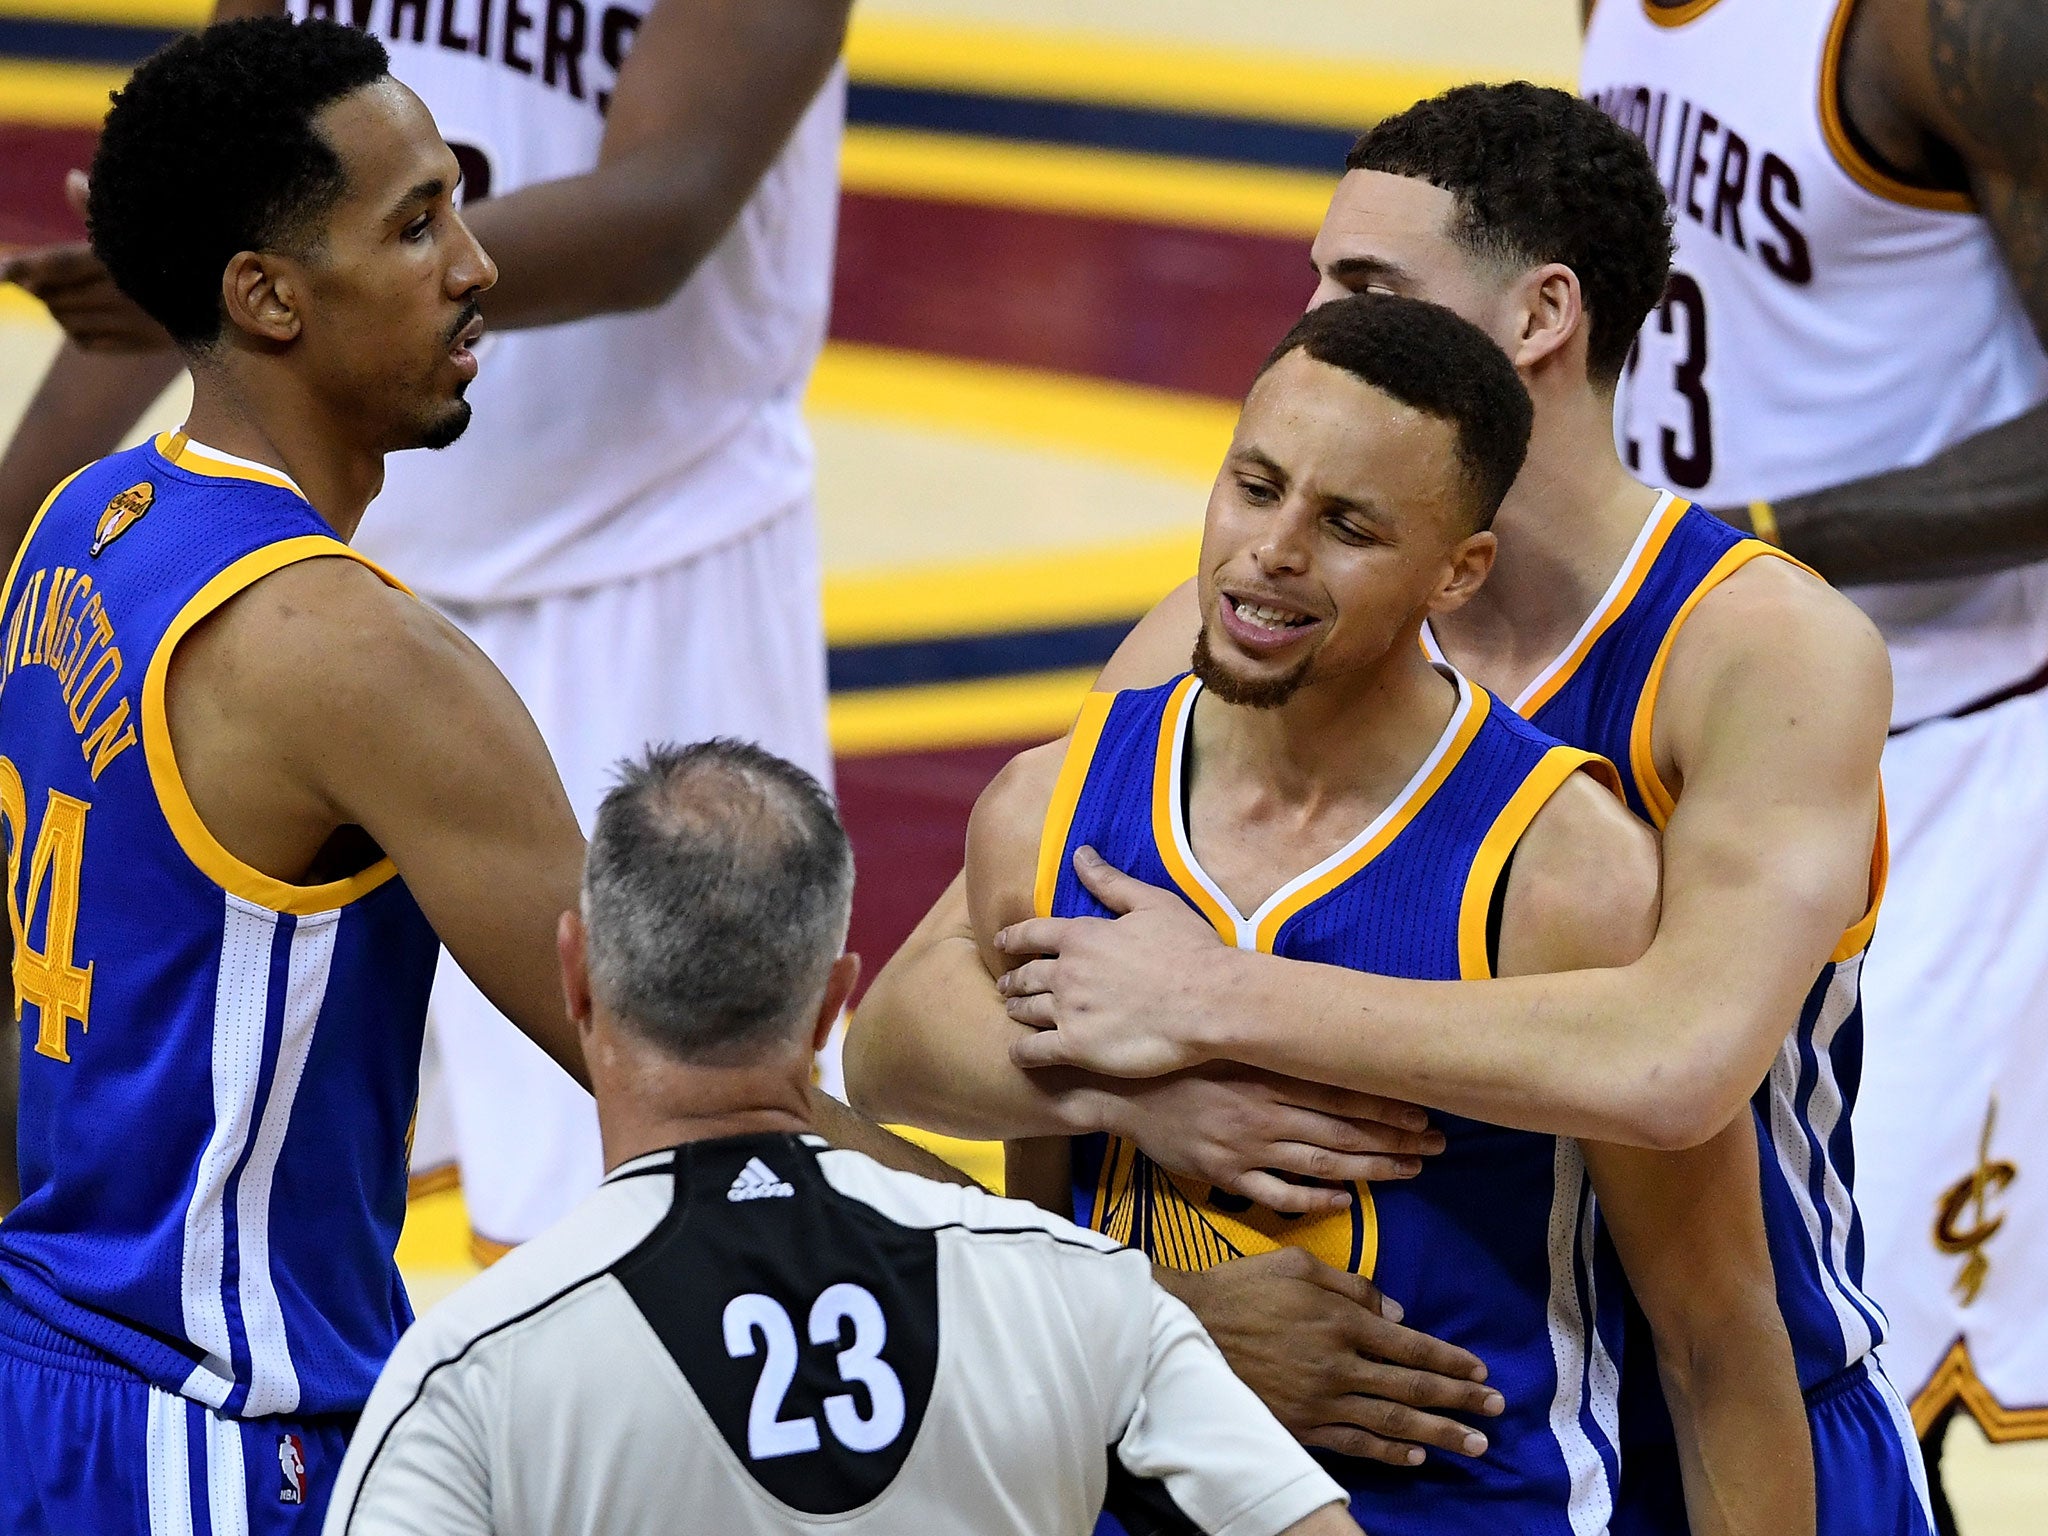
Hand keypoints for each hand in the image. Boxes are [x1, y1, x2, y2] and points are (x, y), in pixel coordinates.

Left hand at [1, 171, 172, 352]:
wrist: (234, 294)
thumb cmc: (182, 249)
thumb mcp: (147, 224)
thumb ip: (102, 208)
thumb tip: (72, 180)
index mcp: (121, 259)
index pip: (58, 264)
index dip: (23, 267)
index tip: (0, 272)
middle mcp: (125, 293)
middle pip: (54, 295)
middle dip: (37, 286)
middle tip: (31, 275)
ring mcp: (133, 322)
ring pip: (65, 319)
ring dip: (55, 307)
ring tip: (63, 293)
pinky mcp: (141, 344)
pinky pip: (86, 341)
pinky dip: (74, 330)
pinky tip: (82, 317)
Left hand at [998, 846, 1235, 1077]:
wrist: (1209, 1001)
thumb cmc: (1189, 949)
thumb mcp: (1152, 903)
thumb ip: (1110, 882)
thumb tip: (1080, 853)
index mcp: (1082, 936)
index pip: (1031, 934)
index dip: (1012, 938)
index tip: (1000, 943)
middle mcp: (1067, 972)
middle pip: (1025, 975)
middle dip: (1013, 980)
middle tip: (1007, 985)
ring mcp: (1069, 1011)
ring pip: (1026, 1011)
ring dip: (1016, 1010)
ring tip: (1013, 1012)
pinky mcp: (1076, 1047)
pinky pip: (1033, 1051)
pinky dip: (1021, 1051)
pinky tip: (1019, 1053)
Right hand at [1105, 1063, 1441, 1215]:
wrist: (1117, 1087)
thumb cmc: (1177, 1056)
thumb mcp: (1225, 1037)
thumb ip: (1269, 1038)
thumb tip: (1318, 1023)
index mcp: (1266, 1074)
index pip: (1339, 1092)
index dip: (1385, 1104)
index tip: (1423, 1111)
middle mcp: (1262, 1112)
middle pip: (1341, 1130)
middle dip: (1394, 1139)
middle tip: (1436, 1145)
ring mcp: (1244, 1147)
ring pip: (1320, 1164)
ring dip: (1368, 1169)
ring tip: (1408, 1171)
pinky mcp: (1224, 1175)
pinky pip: (1278, 1194)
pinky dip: (1314, 1200)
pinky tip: (1345, 1201)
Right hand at [1166, 1248, 1503, 1465]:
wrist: (1185, 1328)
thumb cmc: (1241, 1287)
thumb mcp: (1296, 1263)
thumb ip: (1350, 1285)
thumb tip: (1396, 1311)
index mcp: (1340, 1321)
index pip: (1410, 1345)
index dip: (1449, 1359)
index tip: (1480, 1370)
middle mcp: (1337, 1365)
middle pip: (1411, 1388)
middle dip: (1459, 1399)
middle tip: (1496, 1410)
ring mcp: (1319, 1401)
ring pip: (1390, 1421)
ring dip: (1437, 1433)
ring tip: (1473, 1444)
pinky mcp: (1299, 1425)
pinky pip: (1353, 1444)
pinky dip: (1388, 1452)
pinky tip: (1415, 1456)